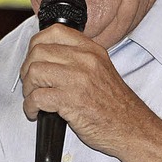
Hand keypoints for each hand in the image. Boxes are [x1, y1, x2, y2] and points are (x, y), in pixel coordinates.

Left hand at [20, 24, 161, 161]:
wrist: (134, 130)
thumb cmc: (115, 105)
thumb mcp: (100, 69)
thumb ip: (77, 58)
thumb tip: (44, 54)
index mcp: (91, 50)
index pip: (54, 31)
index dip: (36, 44)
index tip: (33, 58)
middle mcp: (85, 60)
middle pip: (38, 52)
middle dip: (27, 70)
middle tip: (30, 84)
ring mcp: (78, 80)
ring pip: (34, 72)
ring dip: (27, 88)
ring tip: (33, 98)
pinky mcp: (71, 101)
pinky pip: (37, 98)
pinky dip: (29, 107)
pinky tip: (35, 112)